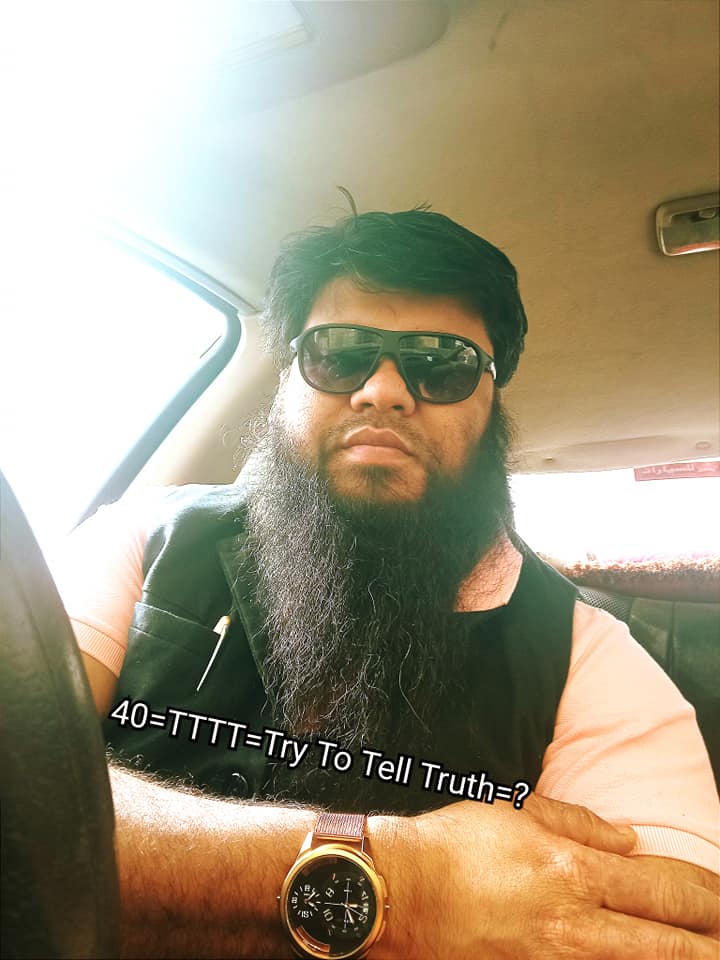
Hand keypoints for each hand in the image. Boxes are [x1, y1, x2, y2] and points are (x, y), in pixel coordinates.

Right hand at [371, 794, 718, 958]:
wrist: (400, 890)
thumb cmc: (454, 842)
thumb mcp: (518, 813)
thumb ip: (579, 823)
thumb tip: (627, 839)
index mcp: (573, 870)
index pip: (664, 887)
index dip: (707, 897)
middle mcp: (574, 923)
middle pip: (667, 943)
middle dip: (710, 943)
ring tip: (704, 955)